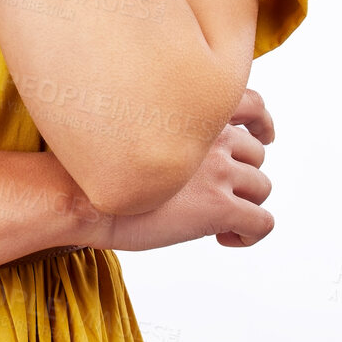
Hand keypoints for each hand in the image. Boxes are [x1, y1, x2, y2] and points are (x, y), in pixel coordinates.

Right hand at [74, 88, 277, 251]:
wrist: (79, 195)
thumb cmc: (93, 167)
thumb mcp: (135, 128)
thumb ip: (168, 129)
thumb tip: (175, 148)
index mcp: (194, 111)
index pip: (252, 102)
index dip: (261, 123)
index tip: (261, 136)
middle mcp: (212, 135)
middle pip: (257, 153)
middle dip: (242, 174)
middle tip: (215, 193)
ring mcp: (218, 171)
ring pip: (262, 187)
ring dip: (246, 204)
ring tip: (217, 222)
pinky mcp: (219, 207)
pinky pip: (262, 223)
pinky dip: (251, 233)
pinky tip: (224, 239)